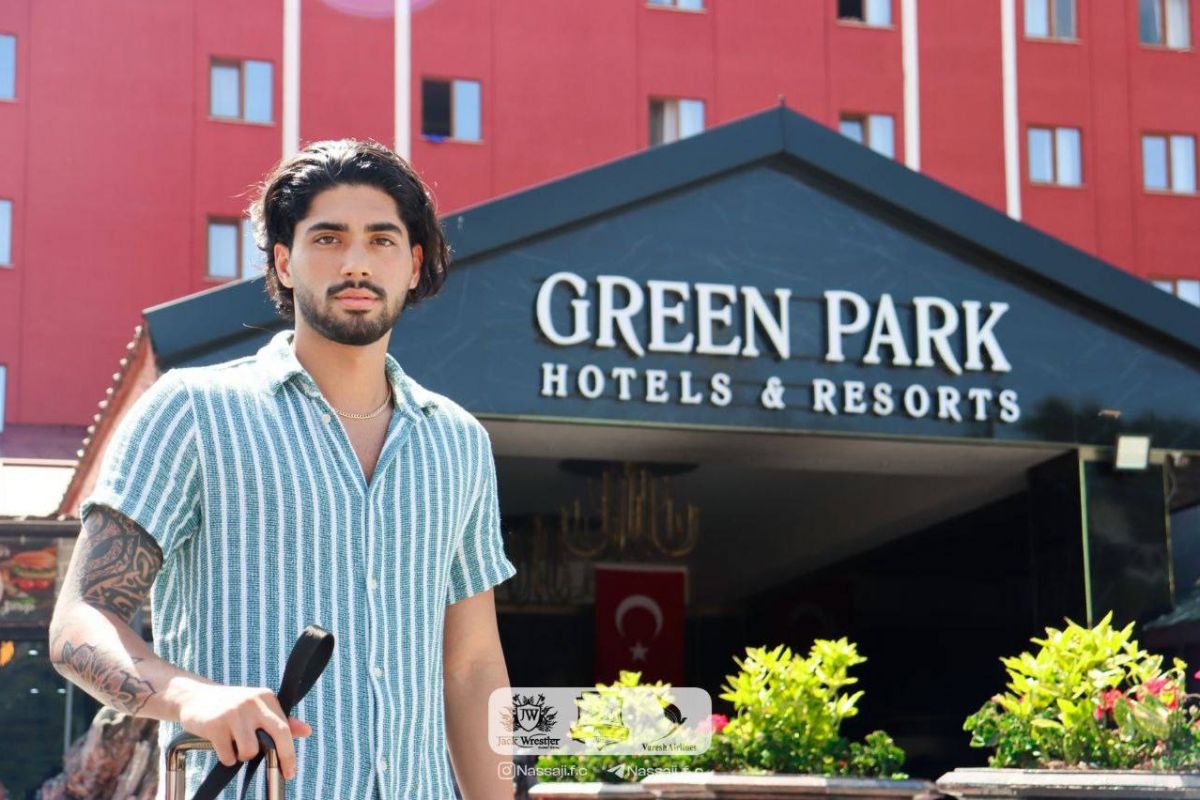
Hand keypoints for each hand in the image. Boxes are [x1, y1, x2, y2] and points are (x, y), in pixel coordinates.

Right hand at [176, 681, 311, 779]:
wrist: (195, 696)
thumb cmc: (232, 707)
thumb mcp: (258, 708)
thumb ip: (281, 720)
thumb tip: (307, 731)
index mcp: (266, 697)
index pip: (285, 728)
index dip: (289, 753)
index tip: (290, 771)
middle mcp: (252, 702)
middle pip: (276, 737)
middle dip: (280, 758)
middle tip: (279, 773)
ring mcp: (233, 713)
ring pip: (249, 751)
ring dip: (243, 756)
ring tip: (236, 746)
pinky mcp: (215, 725)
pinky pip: (228, 756)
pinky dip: (226, 758)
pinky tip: (221, 744)